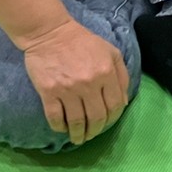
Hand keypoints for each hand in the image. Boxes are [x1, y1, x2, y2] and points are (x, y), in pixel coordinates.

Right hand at [22, 19, 129, 144]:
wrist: (50, 33)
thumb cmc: (83, 42)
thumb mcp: (111, 52)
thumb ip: (122, 76)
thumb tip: (123, 102)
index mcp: (107, 73)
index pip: (115, 106)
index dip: (112, 119)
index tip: (107, 123)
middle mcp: (89, 84)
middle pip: (96, 117)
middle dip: (95, 131)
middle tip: (91, 135)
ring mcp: (68, 89)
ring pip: (76, 121)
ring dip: (78, 134)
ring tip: (78, 138)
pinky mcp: (48, 92)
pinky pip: (55, 117)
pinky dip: (60, 127)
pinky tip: (62, 129)